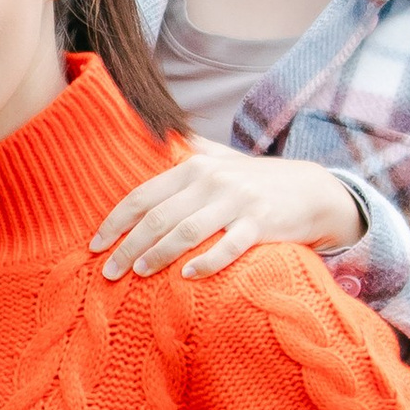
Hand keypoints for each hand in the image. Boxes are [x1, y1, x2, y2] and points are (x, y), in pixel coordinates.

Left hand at [92, 140, 361, 282]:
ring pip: (187, 232)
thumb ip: (191, 150)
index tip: (96, 245)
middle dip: (129, 246)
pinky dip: (206, 262)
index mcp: (196, 166)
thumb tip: (156, 132)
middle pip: (159, 217)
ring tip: (139, 274)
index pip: (144, 195)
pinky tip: (188, 276)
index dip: (116, 221)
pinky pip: (228, 247)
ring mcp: (238, 202)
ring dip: (158, 255)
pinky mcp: (261, 225)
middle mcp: (213, 181)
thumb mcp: (223, 159)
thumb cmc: (258, 181)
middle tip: (109, 272)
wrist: (314, 191)